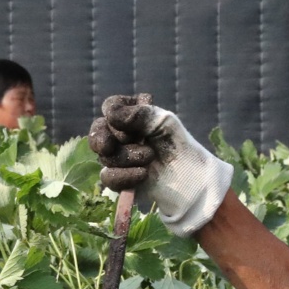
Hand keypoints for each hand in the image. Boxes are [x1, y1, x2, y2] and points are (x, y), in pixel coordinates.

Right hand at [87, 95, 234, 236]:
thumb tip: (110, 114)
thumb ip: (139, 114)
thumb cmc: (180, 147)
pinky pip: (108, 177)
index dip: (115, 114)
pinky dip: (125, 176)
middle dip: (106, 138)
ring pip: (105, 155)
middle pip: (98, 131)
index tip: (132, 123)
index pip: (111, 106)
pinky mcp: (118, 179)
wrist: (190, 181)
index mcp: (132, 116)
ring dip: (128, 157)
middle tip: (121, 141)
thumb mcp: (164, 123)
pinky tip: (143, 174)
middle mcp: (120, 134)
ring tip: (150, 158)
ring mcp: (117, 157)